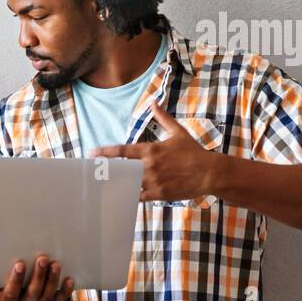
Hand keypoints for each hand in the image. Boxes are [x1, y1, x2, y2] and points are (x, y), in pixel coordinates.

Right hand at [0, 254, 73, 300]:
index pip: (12, 292)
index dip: (16, 280)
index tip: (18, 264)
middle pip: (34, 291)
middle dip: (39, 276)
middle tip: (42, 258)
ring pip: (49, 293)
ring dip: (53, 279)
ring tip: (55, 264)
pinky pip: (61, 297)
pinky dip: (66, 290)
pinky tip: (70, 279)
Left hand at [92, 102, 217, 201]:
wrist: (209, 172)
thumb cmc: (193, 151)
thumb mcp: (177, 132)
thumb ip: (163, 118)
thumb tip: (153, 102)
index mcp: (150, 150)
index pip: (122, 151)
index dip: (105, 153)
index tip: (91, 154)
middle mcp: (149, 166)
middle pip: (120, 169)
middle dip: (106, 171)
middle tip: (92, 173)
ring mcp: (153, 181)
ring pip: (127, 184)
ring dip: (115, 185)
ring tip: (101, 186)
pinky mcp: (158, 194)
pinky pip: (138, 197)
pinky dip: (129, 196)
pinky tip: (120, 197)